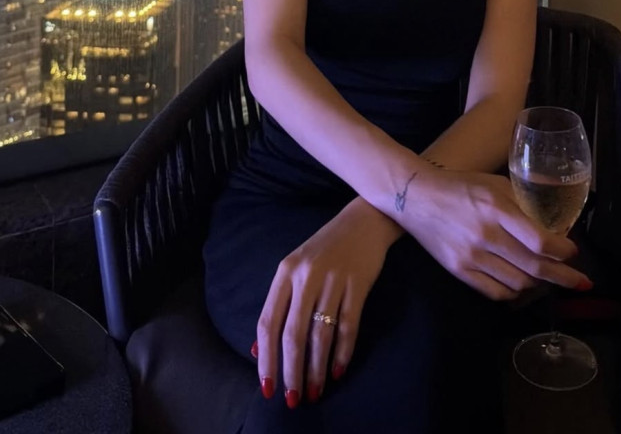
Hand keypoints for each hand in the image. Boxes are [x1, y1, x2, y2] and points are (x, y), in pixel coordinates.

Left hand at [254, 202, 396, 407]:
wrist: (363, 220)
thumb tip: (258, 350)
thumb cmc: (324, 249)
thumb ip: (279, 306)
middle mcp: (306, 275)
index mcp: (285, 272)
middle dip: (291, 371)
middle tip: (293, 399)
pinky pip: (348, 325)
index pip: (268, 321)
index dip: (266, 358)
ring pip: (321, 333)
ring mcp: (334, 279)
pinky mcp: (358, 284)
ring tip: (315, 392)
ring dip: (317, 368)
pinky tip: (337, 371)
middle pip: (293, 332)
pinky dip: (342, 352)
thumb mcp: (296, 269)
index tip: (267, 387)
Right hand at [392, 167, 592, 299]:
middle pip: (534, 267)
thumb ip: (523, 203)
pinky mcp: (459, 271)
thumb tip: (554, 226)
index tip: (573, 253)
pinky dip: (515, 293)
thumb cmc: (461, 186)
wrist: (416, 197)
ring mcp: (471, 256)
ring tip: (548, 278)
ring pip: (518, 284)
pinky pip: (496, 293)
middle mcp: (485, 235)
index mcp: (496, 208)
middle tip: (581, 282)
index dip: (563, 252)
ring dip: (539, 284)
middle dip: (563, 277)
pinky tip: (522, 285)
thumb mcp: (495, 184)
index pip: (539, 241)